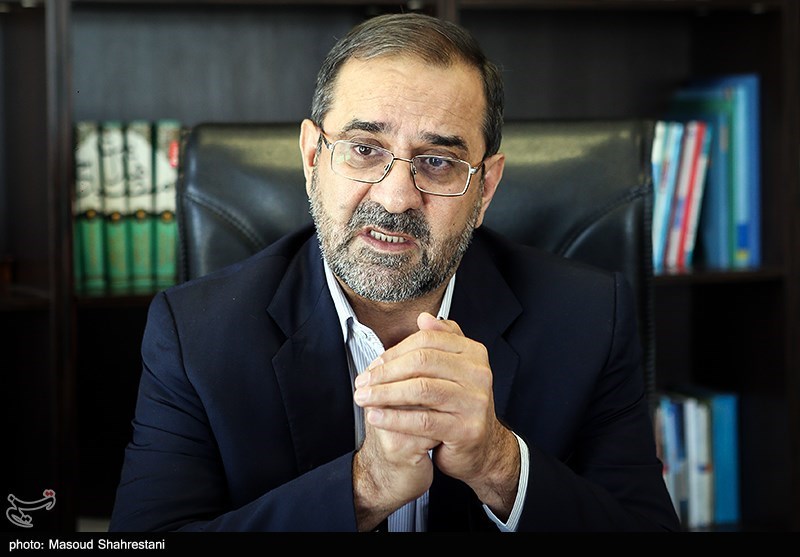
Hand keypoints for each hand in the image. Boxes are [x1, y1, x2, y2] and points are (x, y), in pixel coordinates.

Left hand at [354, 312, 520, 518]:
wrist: (481, 448)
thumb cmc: (459, 404)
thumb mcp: (455, 368)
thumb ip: (442, 341)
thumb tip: (423, 318)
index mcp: (474, 353)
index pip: (427, 341)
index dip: (395, 351)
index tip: (373, 364)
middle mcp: (479, 374)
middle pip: (421, 362)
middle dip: (386, 372)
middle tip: (361, 382)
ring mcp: (475, 402)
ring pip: (420, 390)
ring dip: (384, 393)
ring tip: (362, 398)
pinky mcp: (467, 430)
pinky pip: (422, 421)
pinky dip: (394, 418)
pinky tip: (375, 417)